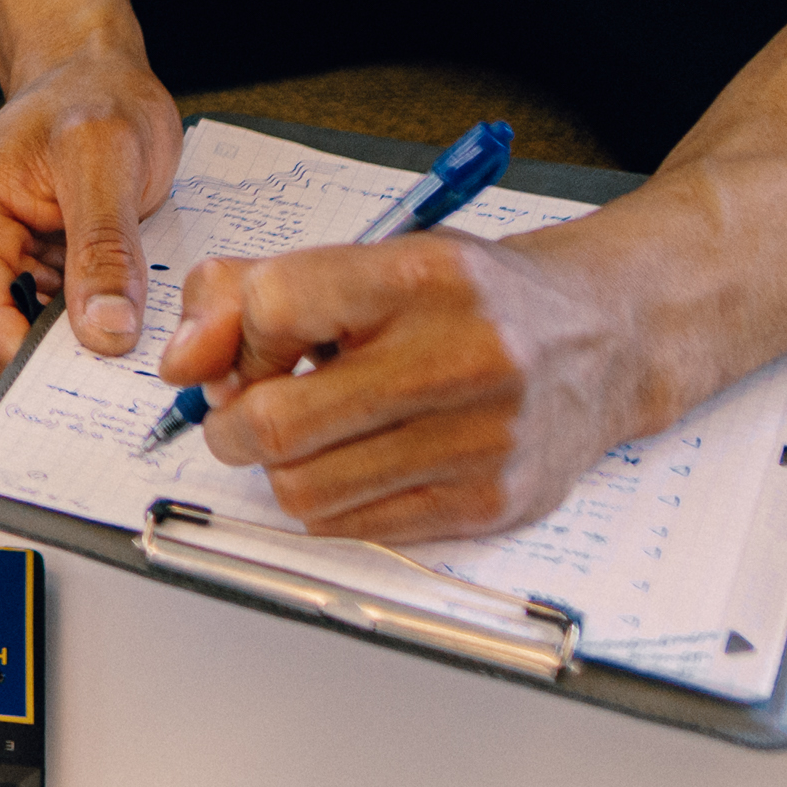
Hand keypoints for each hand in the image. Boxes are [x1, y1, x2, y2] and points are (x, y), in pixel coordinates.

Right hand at [0, 46, 181, 376]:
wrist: (90, 76)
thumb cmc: (93, 100)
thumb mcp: (108, 161)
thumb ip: (104, 249)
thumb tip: (105, 333)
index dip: (45, 359)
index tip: (108, 359)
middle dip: (60, 340)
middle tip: (121, 302)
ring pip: (14, 336)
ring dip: (68, 322)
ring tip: (105, 267)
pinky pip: (30, 321)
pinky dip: (70, 311)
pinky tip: (95, 271)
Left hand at [164, 223, 659, 540]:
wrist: (606, 338)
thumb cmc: (472, 298)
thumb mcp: (372, 260)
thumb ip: (251, 289)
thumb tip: (180, 362)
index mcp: (424, 275)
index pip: (274, 308)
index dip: (239, 337)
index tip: (259, 347)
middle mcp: (463, 355)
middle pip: (277, 419)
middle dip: (233, 422)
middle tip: (247, 410)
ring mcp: (484, 438)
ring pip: (304, 487)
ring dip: (279, 469)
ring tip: (309, 435)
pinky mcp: (493, 502)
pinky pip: (354, 525)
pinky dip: (329, 502)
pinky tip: (356, 463)